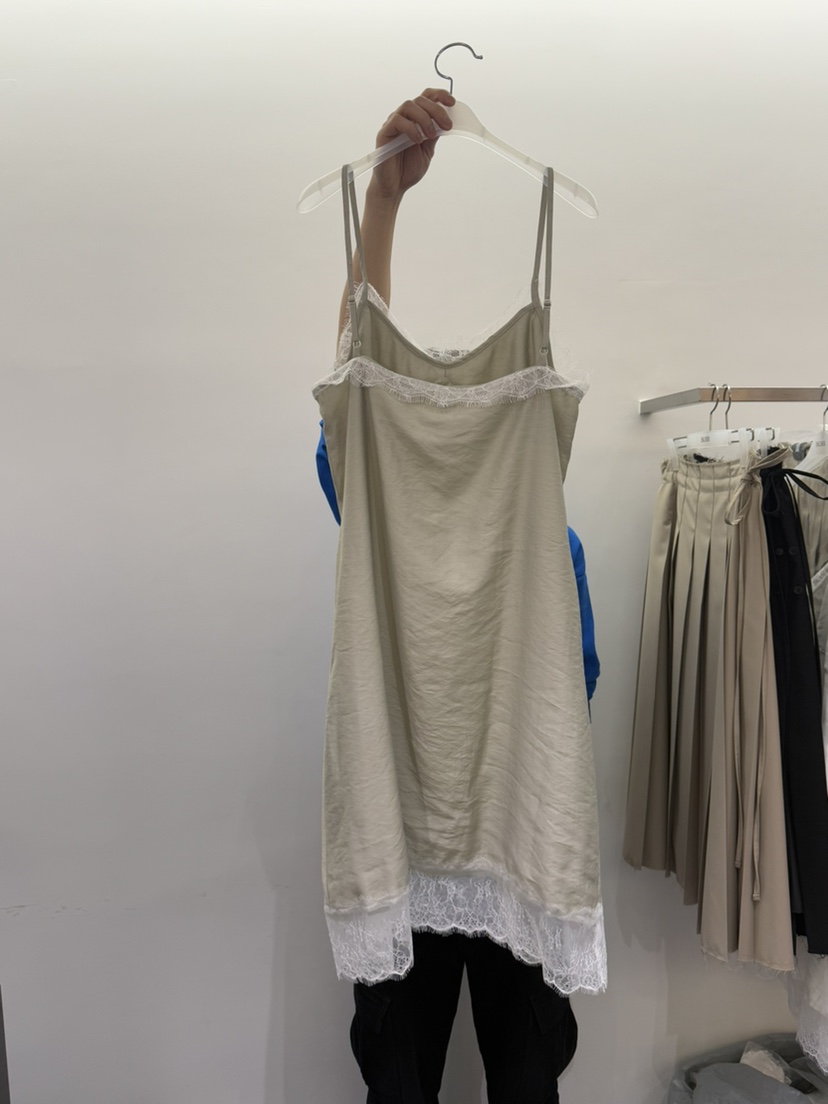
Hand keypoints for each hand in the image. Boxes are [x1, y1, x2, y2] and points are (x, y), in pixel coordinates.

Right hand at [368, 88, 454, 202]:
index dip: (440, 95)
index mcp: (415, 120)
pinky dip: (410, 128)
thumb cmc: (408, 169)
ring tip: (430, 136)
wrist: (394, 187)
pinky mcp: (385, 133)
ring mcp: (393, 124)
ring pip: (409, 106)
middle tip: (446, 126)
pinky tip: (417, 140)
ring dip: (424, 118)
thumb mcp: (428, 150)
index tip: (452, 103)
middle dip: (436, 110)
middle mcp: (404, 118)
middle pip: (420, 100)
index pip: (427, 98)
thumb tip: (446, 120)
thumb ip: (435, 134)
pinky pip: (397, 121)